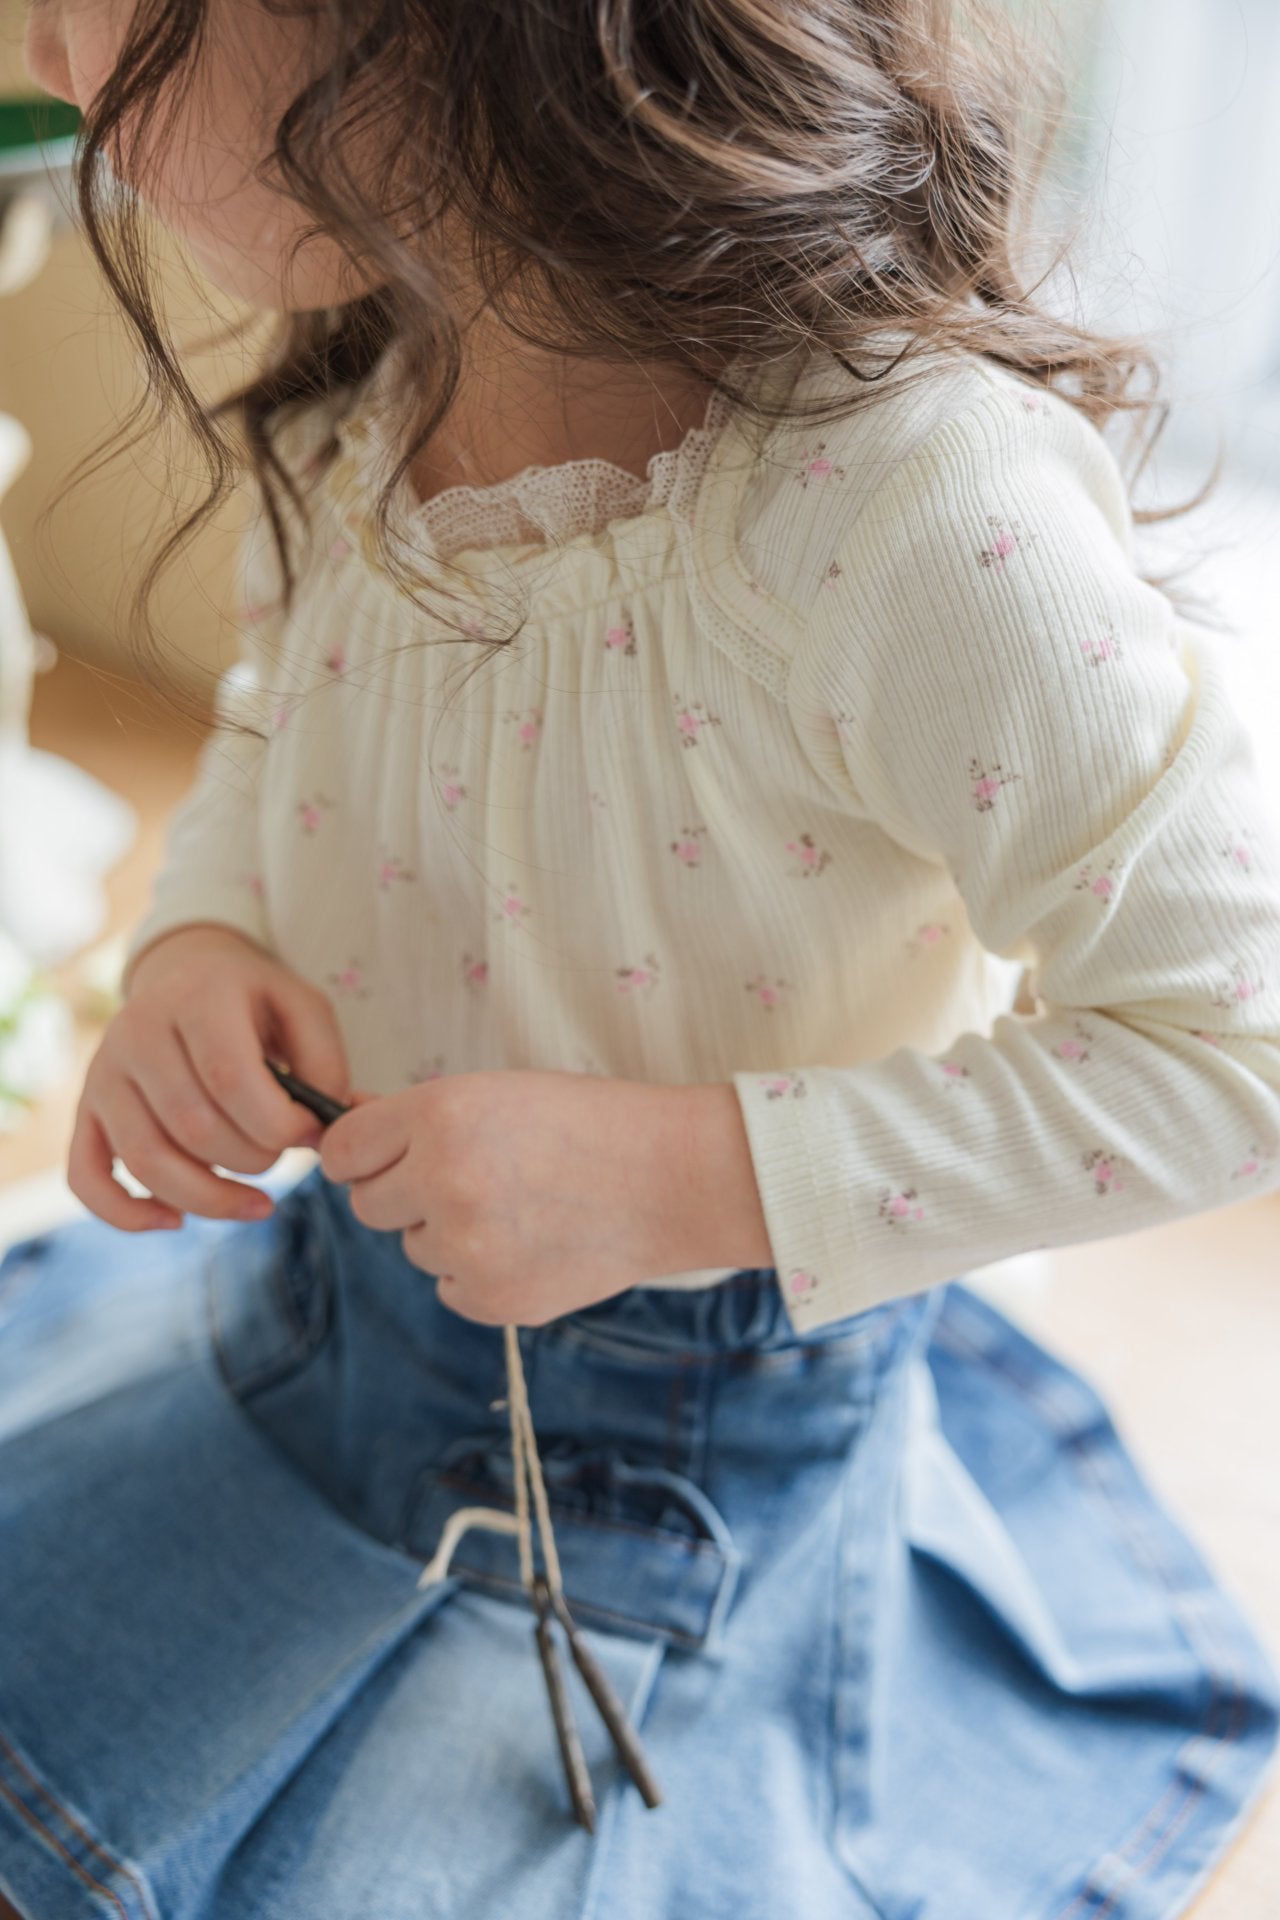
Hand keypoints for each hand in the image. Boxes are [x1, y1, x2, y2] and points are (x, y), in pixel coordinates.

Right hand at [69, 924, 349, 1231]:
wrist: (188, 976)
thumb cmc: (254, 1003)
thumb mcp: (303, 1008)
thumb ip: (325, 1064)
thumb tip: (321, 1131)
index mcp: (196, 997)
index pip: (229, 1078)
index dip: (277, 1124)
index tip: (309, 1134)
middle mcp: (138, 1032)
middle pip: (192, 1126)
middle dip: (252, 1159)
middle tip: (282, 1156)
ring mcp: (104, 1073)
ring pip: (146, 1160)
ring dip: (209, 1199)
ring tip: (258, 1204)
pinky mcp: (87, 1111)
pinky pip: (87, 1177)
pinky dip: (126, 1214)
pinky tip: (176, 1222)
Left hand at [318, 1069, 704, 1326]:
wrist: (674, 1178)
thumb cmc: (588, 1122)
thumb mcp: (498, 1092)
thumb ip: (415, 1118)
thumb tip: (340, 1136)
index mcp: (441, 1115)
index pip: (341, 1151)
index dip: (363, 1153)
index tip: (383, 1157)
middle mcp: (444, 1181)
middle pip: (368, 1206)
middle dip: (404, 1194)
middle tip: (468, 1177)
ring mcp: (468, 1248)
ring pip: (415, 1247)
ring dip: (449, 1231)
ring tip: (519, 1206)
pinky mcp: (493, 1299)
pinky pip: (451, 1287)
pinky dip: (479, 1271)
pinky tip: (532, 1242)